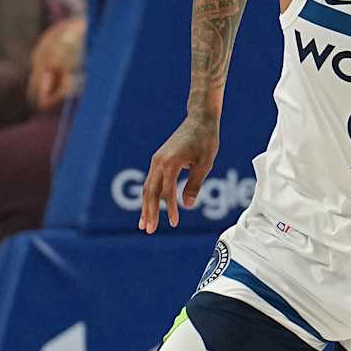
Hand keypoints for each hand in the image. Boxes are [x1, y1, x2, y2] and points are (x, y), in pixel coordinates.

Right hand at [138, 113, 219, 231]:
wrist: (200, 119)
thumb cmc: (206, 140)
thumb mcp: (205, 164)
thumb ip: (195, 184)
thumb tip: (188, 205)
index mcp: (170, 162)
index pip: (168, 192)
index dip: (170, 209)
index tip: (175, 224)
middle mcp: (158, 162)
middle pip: (150, 192)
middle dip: (149, 212)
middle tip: (149, 230)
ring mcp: (157, 161)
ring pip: (148, 188)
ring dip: (146, 207)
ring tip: (144, 224)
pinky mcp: (159, 160)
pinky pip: (152, 181)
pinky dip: (151, 196)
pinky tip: (150, 208)